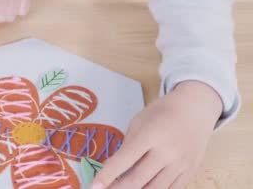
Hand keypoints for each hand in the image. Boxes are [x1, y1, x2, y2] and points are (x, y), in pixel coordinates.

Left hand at [93, 81, 222, 188]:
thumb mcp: (139, 122)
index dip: (108, 175)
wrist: (195, 109)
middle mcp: (166, 152)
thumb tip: (113, 169)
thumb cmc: (161, 113)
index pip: (125, 159)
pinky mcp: (190, 172)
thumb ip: (127, 145)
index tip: (95, 186)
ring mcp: (181, 164)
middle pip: (138, 179)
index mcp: (150, 135)